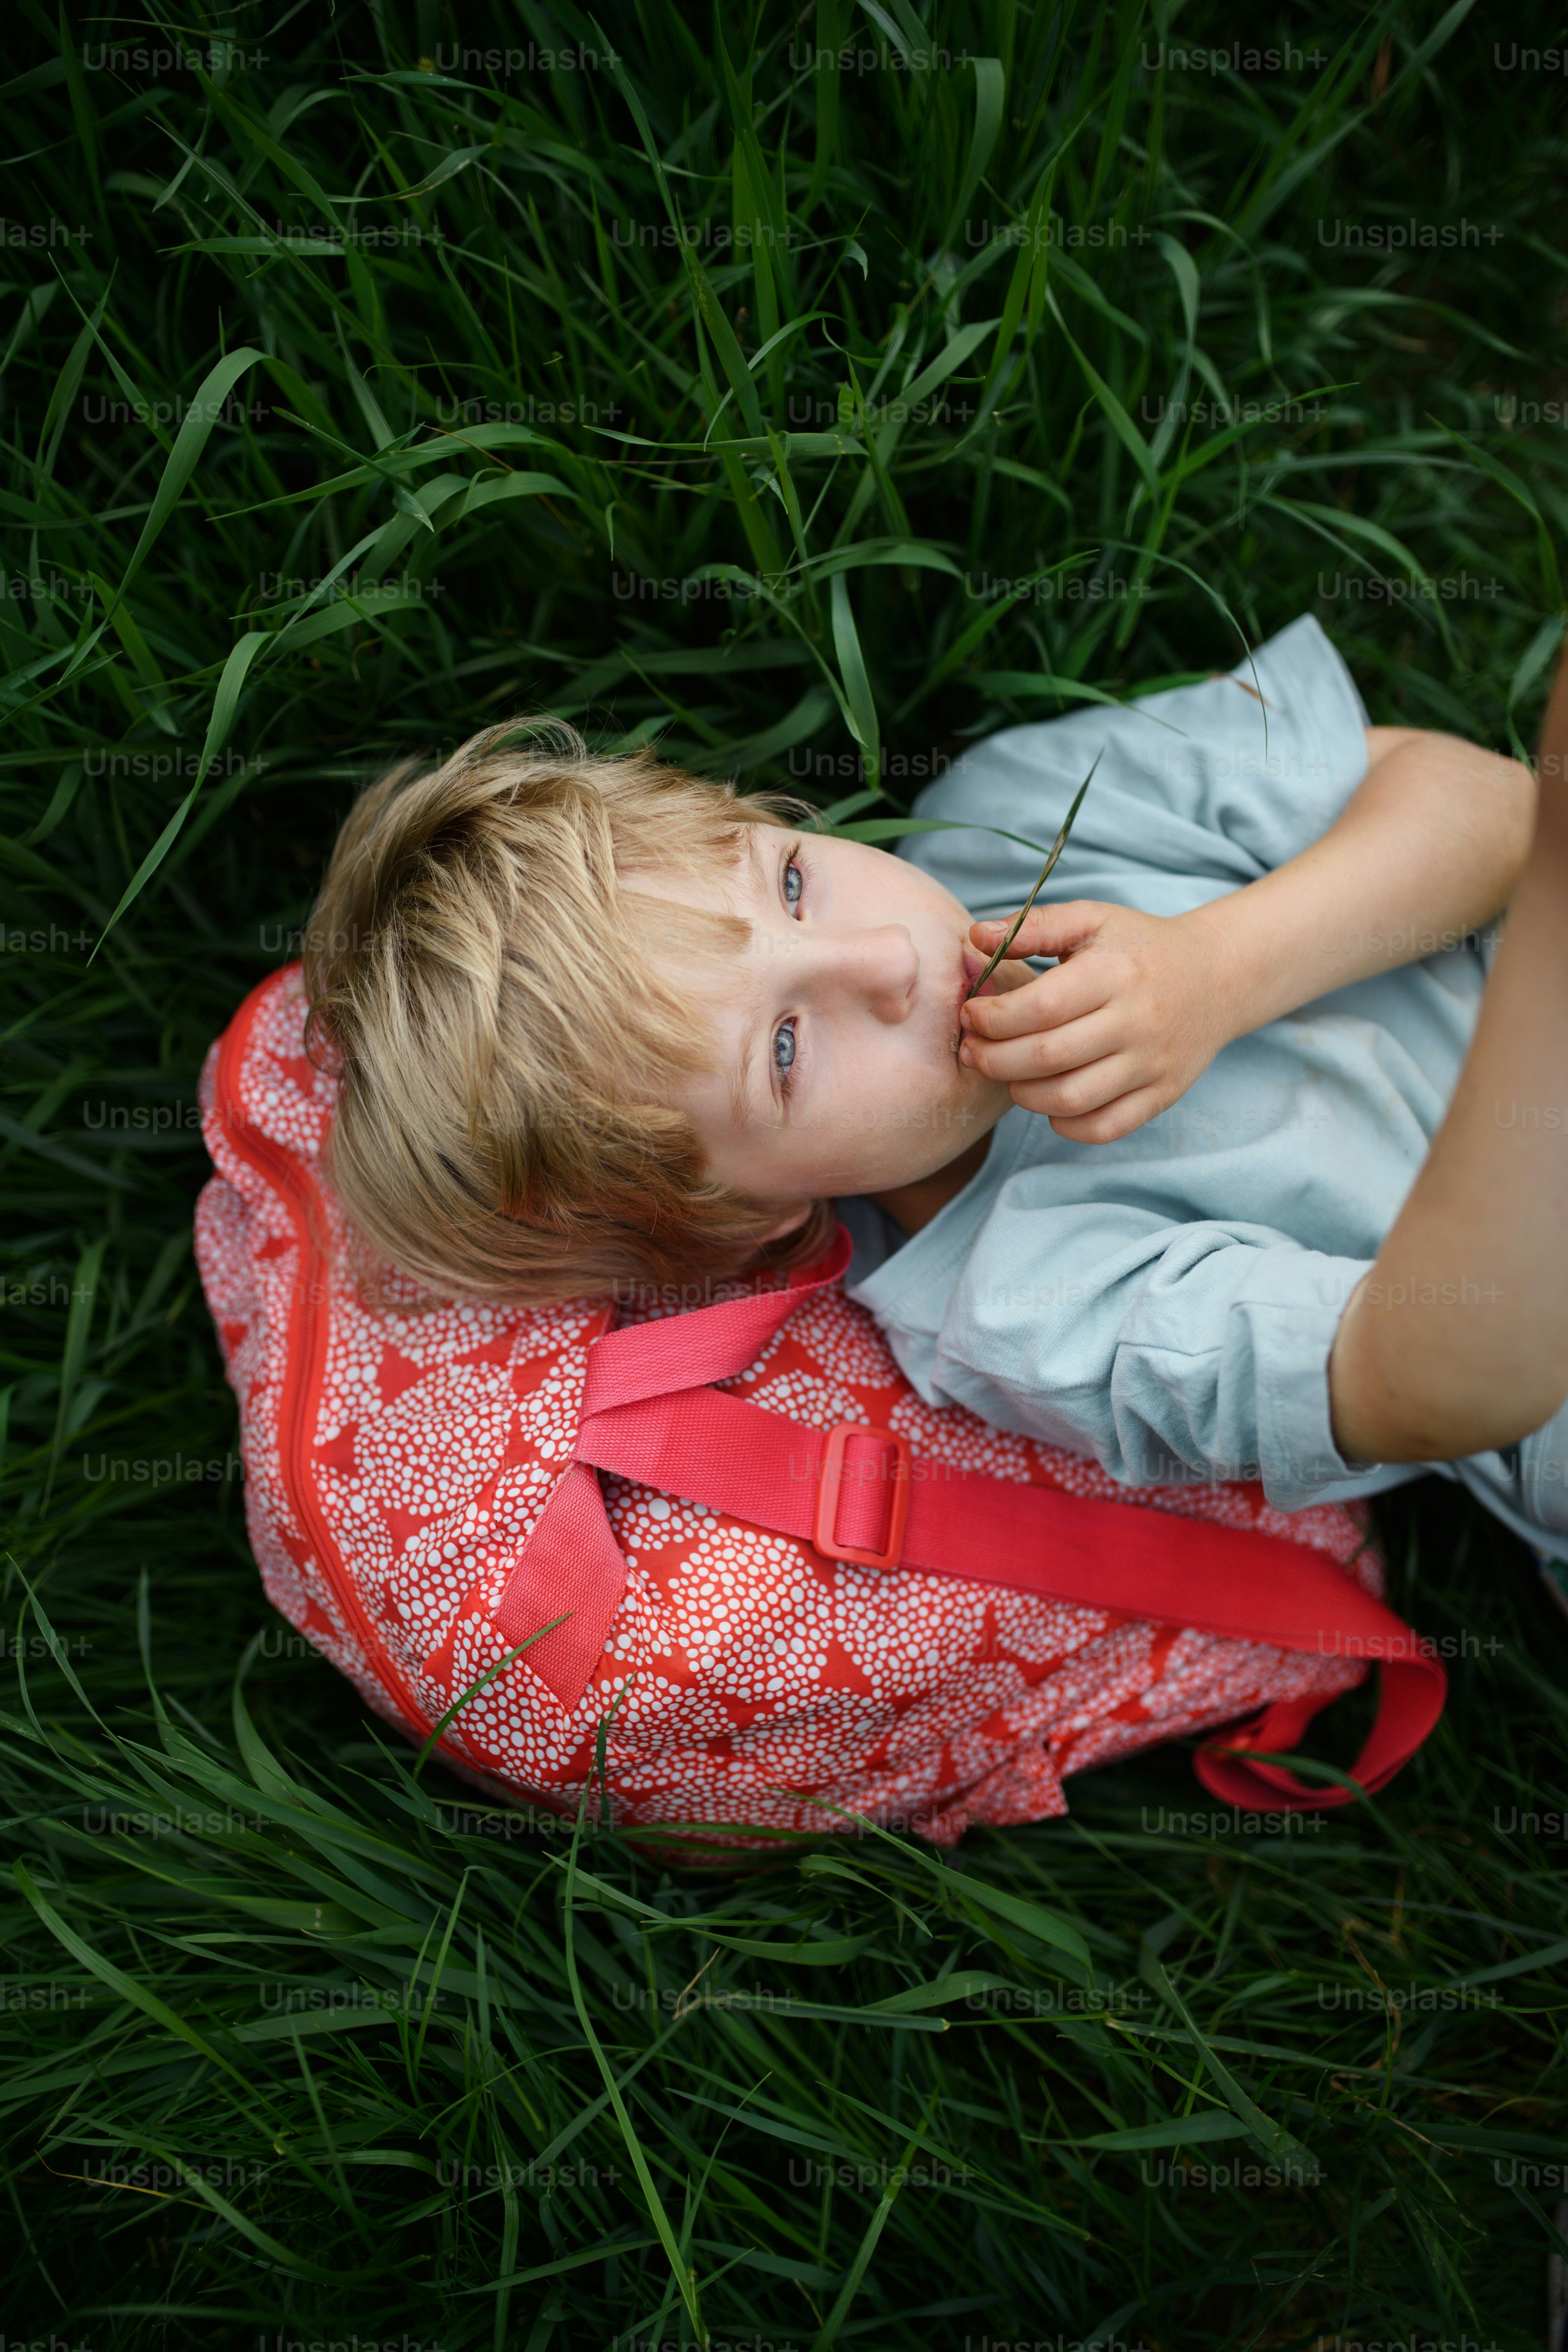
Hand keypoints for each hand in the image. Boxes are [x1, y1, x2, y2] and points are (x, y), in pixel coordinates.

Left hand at [958, 899, 1236, 1142]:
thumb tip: (974, 937)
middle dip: (993, 1059)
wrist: (1217, 976)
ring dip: (1022, 1094)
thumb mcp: (1093, 919)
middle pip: (1046, 1057)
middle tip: (972, 1051)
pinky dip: (1065, 1125)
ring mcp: (1151, 1064)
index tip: (971, 1015)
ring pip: (1070, 1099)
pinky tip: (1048, 1102)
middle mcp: (1136, 1022)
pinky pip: (1104, 1128)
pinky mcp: (1162, 1095)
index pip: (1038, 1007)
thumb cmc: (1141, 947)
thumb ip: (1033, 926)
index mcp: (1114, 973)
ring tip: (1007, 1075)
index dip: (991, 1018)